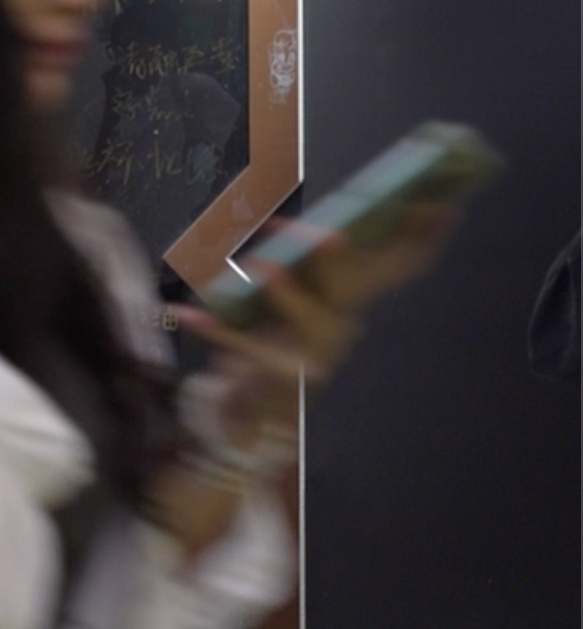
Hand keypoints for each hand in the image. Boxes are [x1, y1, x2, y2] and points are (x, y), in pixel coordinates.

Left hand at [170, 208, 456, 438]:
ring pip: (310, 323)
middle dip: (339, 260)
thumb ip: (292, 268)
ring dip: (287, 294)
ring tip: (260, 266)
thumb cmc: (268, 351)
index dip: (423, 240)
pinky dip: (214, 329)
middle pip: (351, 287)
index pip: (396, 267)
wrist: (250, 424)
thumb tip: (287, 224)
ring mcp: (313, 357)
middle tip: (330, 234)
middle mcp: (340, 328)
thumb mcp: (284, 304)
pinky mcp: (277, 381)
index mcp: (347, 303)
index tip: (442, 204)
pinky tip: (184, 313)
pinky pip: (244, 350)